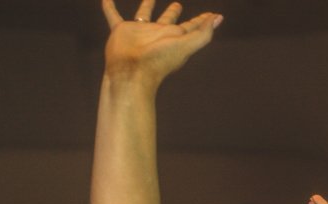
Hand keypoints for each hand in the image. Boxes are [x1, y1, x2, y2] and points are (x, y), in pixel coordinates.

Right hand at [102, 1, 221, 86]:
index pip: (191, 28)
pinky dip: (109, 7)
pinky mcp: (121, 31)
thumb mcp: (185, 45)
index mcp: (174, 38)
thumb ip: (202, 33)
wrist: (131, 72)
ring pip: (144, 14)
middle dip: (173, 13)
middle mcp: (157, 34)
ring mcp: (139, 32)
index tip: (211, 15)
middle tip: (177, 4)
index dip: (202, 21)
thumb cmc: (158, 61)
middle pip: (168, 21)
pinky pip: (113, 15)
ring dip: (147, 5)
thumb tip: (218, 18)